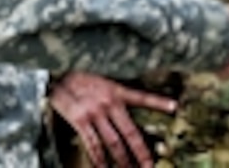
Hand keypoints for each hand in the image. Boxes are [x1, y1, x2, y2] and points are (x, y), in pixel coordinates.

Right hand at [48, 72, 174, 167]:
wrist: (54, 71)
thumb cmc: (76, 74)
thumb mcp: (99, 77)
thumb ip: (112, 91)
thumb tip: (121, 103)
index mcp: (116, 89)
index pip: (142, 96)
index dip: (159, 102)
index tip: (175, 107)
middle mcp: (109, 102)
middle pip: (131, 133)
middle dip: (142, 153)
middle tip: (150, 167)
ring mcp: (95, 113)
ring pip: (114, 144)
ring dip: (123, 162)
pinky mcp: (80, 120)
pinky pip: (93, 145)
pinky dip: (98, 161)